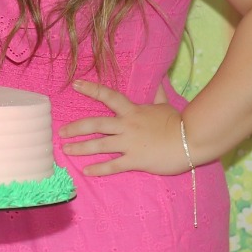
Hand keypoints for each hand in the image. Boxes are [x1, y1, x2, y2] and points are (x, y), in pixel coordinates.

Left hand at [58, 80, 190, 176]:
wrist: (191, 140)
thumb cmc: (179, 122)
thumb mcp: (165, 105)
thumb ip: (158, 94)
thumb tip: (159, 80)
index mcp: (132, 111)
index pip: (108, 96)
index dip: (91, 89)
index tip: (76, 84)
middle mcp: (126, 125)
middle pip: (95, 124)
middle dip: (76, 127)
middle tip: (61, 132)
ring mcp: (129, 143)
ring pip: (99, 145)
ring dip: (81, 148)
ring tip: (66, 151)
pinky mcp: (135, 160)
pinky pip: (113, 165)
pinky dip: (98, 168)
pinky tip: (86, 171)